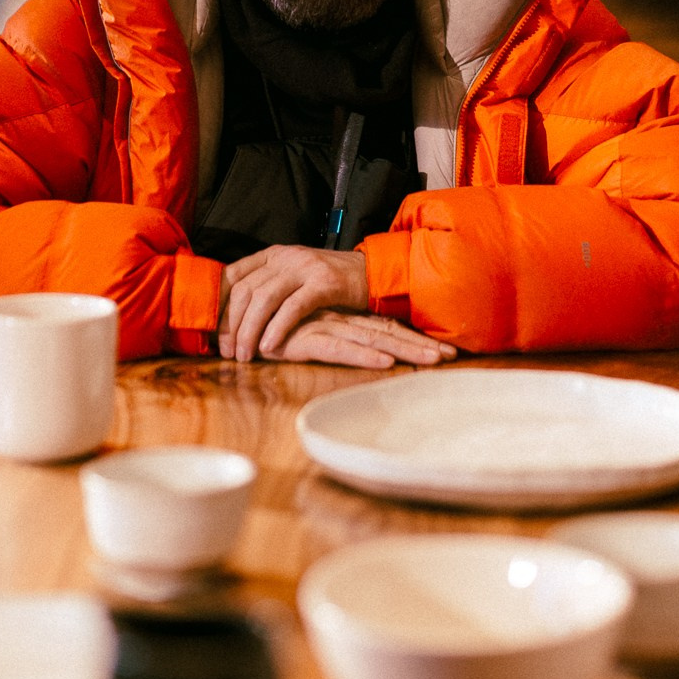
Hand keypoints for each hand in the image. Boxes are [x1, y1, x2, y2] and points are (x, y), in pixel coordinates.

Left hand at [220, 245, 368, 361]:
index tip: (212, 332)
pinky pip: (293, 307)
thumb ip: (267, 288)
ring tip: (245, 355)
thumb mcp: (292, 278)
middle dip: (231, 324)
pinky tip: (269, 347)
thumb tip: (233, 316)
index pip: (232, 276)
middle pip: (244, 290)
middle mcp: (284, 257)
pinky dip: (277, 328)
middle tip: (228, 351)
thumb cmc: (328, 283)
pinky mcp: (324, 283)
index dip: (218, 305)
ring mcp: (304, 267)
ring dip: (250, 330)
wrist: (371, 273)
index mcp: (272, 255)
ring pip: (264, 299)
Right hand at [261, 309, 456, 370]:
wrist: (227, 316)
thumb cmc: (264, 329)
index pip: (384, 327)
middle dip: (419, 344)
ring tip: (431, 359)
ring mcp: (321, 326)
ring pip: (371, 338)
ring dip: (403, 349)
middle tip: (451, 355)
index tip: (443, 350)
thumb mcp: (303, 336)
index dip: (413, 337)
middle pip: (386, 331)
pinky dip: (362, 354)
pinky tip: (384, 361)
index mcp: (340, 318)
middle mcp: (336, 319)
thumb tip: (357, 352)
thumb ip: (327, 340)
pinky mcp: (302, 337)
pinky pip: (337, 347)